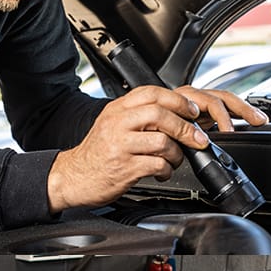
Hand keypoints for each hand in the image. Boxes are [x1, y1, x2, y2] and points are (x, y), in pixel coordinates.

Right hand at [47, 85, 268, 211]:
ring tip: (174, 160)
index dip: (177, 100)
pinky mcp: (124, 168)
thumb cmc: (96, 154)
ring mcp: (120, 146)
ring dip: (177, 153)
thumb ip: (137, 116)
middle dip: (185, 127)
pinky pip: (157, 165)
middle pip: (160, 114)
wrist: (73, 177)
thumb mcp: (112, 125)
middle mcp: (117, 124)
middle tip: (196, 138)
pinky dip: (166, 170)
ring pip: (162, 141)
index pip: (152, 93)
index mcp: (116, 109)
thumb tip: (173, 114)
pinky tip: (162, 172)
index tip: (191, 111)